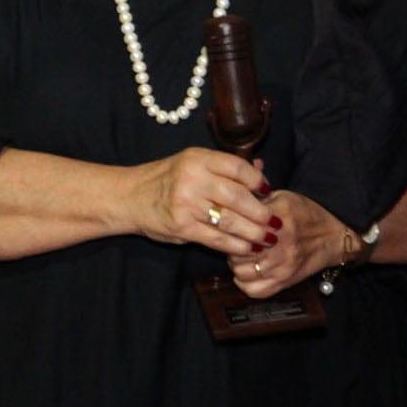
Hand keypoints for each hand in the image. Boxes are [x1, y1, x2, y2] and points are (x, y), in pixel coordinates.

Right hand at [125, 148, 272, 252]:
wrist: (130, 197)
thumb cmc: (166, 179)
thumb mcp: (192, 164)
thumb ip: (224, 168)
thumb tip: (261, 171)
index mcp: (198, 159)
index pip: (238, 168)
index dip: (257, 181)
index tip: (268, 191)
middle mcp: (193, 179)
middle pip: (239, 197)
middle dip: (261, 213)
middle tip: (276, 223)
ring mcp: (187, 204)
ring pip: (231, 221)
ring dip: (254, 233)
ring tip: (268, 239)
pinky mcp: (182, 227)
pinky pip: (217, 238)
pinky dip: (236, 245)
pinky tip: (247, 248)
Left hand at [229, 189, 343, 297]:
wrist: (333, 236)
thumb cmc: (306, 214)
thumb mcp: (282, 197)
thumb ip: (256, 197)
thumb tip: (235, 193)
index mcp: (278, 219)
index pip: (238, 225)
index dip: (229, 225)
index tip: (229, 223)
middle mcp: (279, 245)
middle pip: (236, 249)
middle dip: (230, 244)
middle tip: (235, 239)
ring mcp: (281, 267)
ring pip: (240, 271)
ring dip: (236, 263)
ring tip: (243, 254)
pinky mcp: (284, 282)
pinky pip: (252, 290)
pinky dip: (245, 282)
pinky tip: (248, 270)